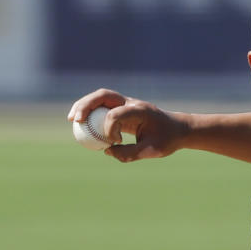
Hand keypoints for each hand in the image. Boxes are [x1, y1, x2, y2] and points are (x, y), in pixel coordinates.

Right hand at [67, 88, 189, 161]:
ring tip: (72, 119)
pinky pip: (103, 107)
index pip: (116, 114)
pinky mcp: (122, 109)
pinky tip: (81, 123)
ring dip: (84, 106)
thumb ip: (130, 153)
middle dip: (86, 105)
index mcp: (140, 110)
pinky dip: (91, 112)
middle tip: (74, 119)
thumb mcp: (153, 150)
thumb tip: (108, 152)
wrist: (178, 129)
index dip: (109, 128)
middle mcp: (131, 103)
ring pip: (100, 98)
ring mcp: (126, 104)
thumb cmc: (168, 139)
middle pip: (103, 96)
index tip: (115, 142)